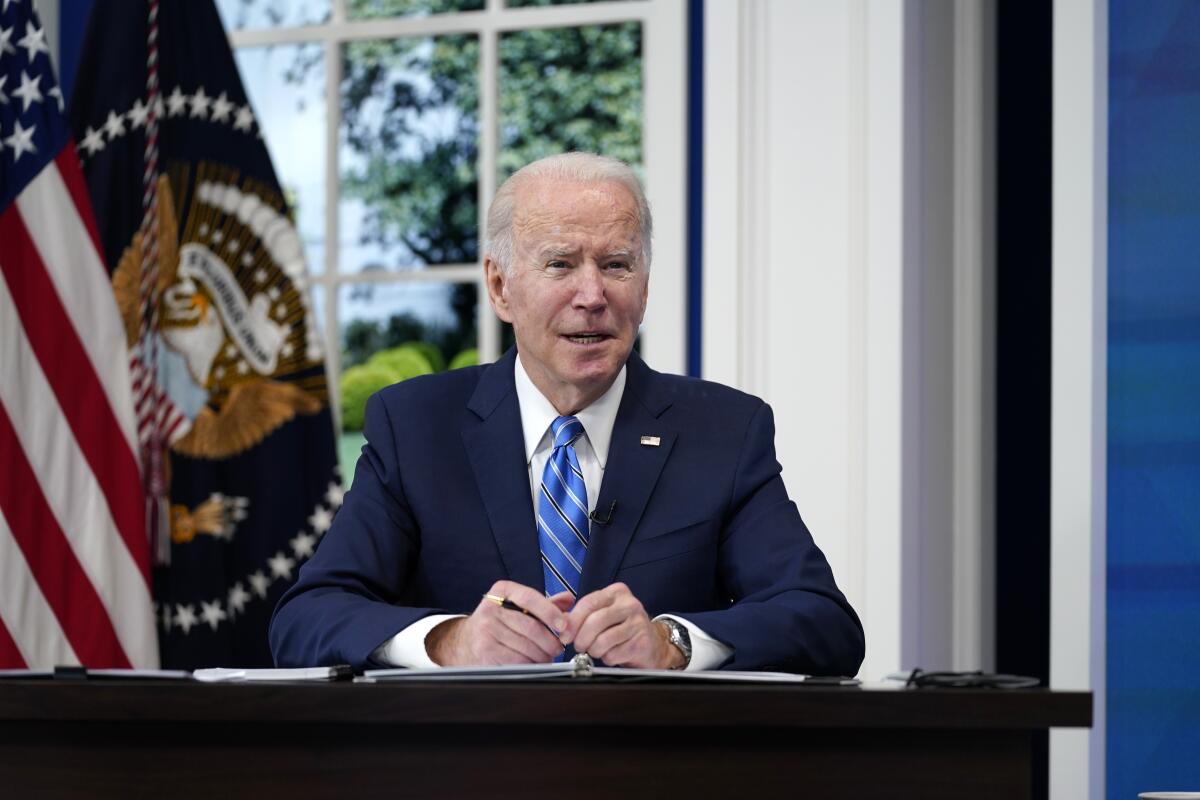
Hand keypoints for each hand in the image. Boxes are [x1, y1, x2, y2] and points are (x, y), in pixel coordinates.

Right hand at [426, 581, 572, 665]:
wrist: (464, 642)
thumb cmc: (498, 623)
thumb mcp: (517, 606)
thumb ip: (543, 604)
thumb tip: (569, 600)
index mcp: (501, 591)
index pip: (530, 598)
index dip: (550, 612)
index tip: (564, 625)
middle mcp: (490, 609)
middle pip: (531, 627)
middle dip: (550, 642)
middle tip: (558, 648)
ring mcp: (486, 631)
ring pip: (526, 647)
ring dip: (543, 656)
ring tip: (546, 657)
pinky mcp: (485, 652)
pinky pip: (517, 661)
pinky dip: (531, 665)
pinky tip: (533, 664)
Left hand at [562, 582, 682, 668]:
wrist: (653, 644)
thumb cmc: (622, 629)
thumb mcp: (603, 615)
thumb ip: (582, 616)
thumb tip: (561, 624)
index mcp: (616, 592)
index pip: (588, 603)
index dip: (572, 622)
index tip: (565, 635)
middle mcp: (629, 604)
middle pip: (594, 621)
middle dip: (581, 639)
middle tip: (580, 647)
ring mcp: (638, 622)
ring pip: (603, 640)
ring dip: (594, 651)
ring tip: (597, 650)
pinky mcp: (642, 642)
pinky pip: (613, 654)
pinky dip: (608, 659)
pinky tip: (613, 654)